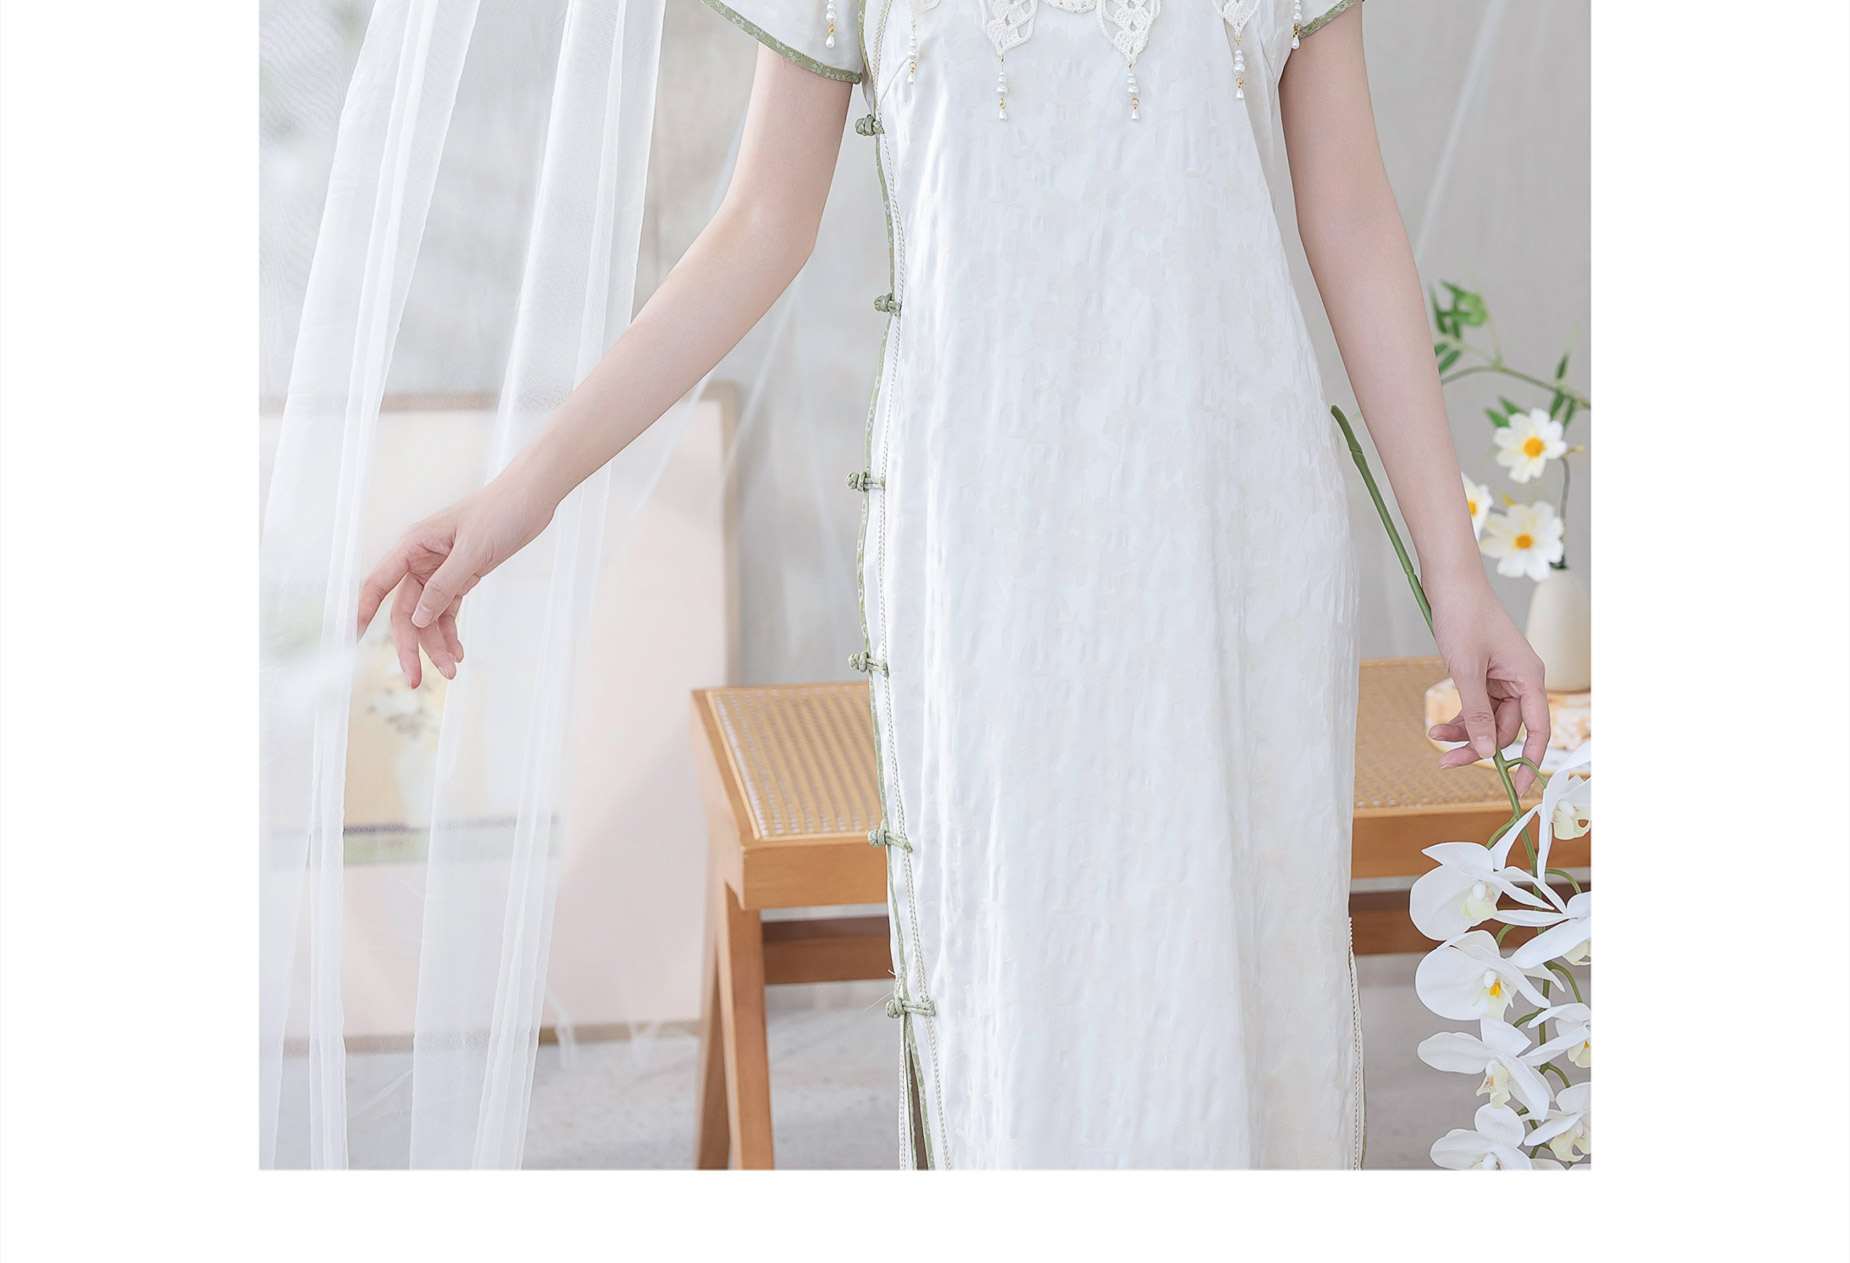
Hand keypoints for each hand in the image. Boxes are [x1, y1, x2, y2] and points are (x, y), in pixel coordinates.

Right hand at [355, 477, 553, 687]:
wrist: (530, 500)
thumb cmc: (500, 513)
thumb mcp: (472, 551)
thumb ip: (444, 585)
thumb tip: (418, 619)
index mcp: (413, 545)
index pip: (378, 584)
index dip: (363, 612)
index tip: (352, 639)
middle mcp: (420, 560)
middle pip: (405, 611)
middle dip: (410, 647)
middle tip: (415, 681)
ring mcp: (439, 571)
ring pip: (427, 617)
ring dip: (436, 646)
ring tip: (452, 671)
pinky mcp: (460, 578)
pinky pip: (447, 612)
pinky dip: (451, 633)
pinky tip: (459, 653)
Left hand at [1425, 578, 1549, 795]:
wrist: (1450, 582)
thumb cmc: (1465, 616)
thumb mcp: (1467, 670)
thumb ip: (1477, 713)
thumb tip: (1485, 751)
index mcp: (1529, 678)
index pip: (1538, 730)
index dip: (1529, 762)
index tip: (1517, 789)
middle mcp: (1521, 680)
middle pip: (1505, 729)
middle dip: (1476, 747)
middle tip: (1445, 762)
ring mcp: (1502, 677)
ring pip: (1487, 719)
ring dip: (1463, 732)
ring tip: (1434, 738)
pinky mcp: (1484, 672)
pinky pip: (1476, 705)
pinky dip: (1460, 716)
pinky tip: (1438, 724)